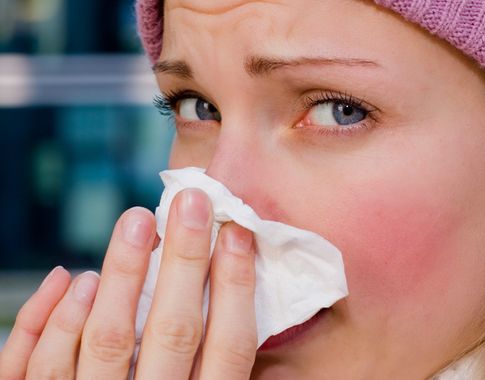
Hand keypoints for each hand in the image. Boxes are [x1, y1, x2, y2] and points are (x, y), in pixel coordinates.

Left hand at [0, 188, 256, 378]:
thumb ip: (220, 374)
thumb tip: (239, 309)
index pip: (229, 346)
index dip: (236, 285)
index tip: (238, 233)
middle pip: (171, 330)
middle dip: (185, 261)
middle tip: (190, 201)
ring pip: (105, 339)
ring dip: (120, 276)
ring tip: (135, 221)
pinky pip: (37, 369)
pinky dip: (51, 321)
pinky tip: (73, 278)